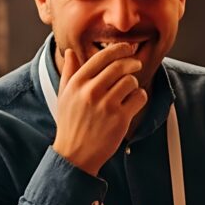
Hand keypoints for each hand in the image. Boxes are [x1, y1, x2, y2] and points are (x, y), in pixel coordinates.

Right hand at [51, 41, 146, 175]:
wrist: (75, 155)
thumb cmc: (70, 123)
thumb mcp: (64, 96)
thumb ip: (69, 72)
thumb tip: (69, 52)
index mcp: (77, 83)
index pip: (102, 57)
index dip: (118, 49)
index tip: (127, 49)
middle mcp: (91, 91)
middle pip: (119, 66)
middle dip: (131, 62)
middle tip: (136, 64)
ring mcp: (106, 105)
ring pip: (130, 81)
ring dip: (134, 83)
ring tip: (129, 90)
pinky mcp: (120, 118)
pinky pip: (139, 97)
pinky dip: (140, 97)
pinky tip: (133, 102)